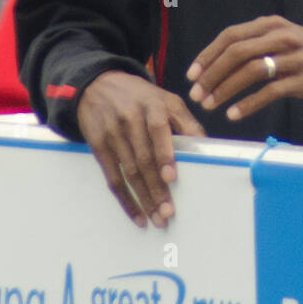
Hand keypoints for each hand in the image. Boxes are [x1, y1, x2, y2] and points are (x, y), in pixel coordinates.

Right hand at [77, 70, 205, 227]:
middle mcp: (129, 119)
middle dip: (156, 188)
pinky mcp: (98, 145)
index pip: (158, 130)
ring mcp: (112, 133)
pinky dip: (124, 199)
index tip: (171, 177)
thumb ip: (186, 121)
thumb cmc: (140, 96)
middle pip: (143, 158)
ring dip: (143, 199)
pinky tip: (136, 214)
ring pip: (128, 172)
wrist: (97, 84)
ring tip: (156, 218)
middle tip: (168, 212)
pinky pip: (112, 177)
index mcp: (151, 105)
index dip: (164, 154)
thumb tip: (205, 145)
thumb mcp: (166, 99)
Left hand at [187, 15, 302, 123]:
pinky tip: (234, 114)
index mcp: (272, 25)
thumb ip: (257, 44)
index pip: (231, 35)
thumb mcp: (285, 39)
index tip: (192, 74)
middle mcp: (281, 36)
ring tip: (210, 105)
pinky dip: (248, 103)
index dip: (208, 55)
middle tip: (197, 94)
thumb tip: (220, 62)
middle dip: (212, 74)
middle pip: (237, 52)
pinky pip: (270, 91)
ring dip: (226, 89)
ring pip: (251, 71)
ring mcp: (294, 57)